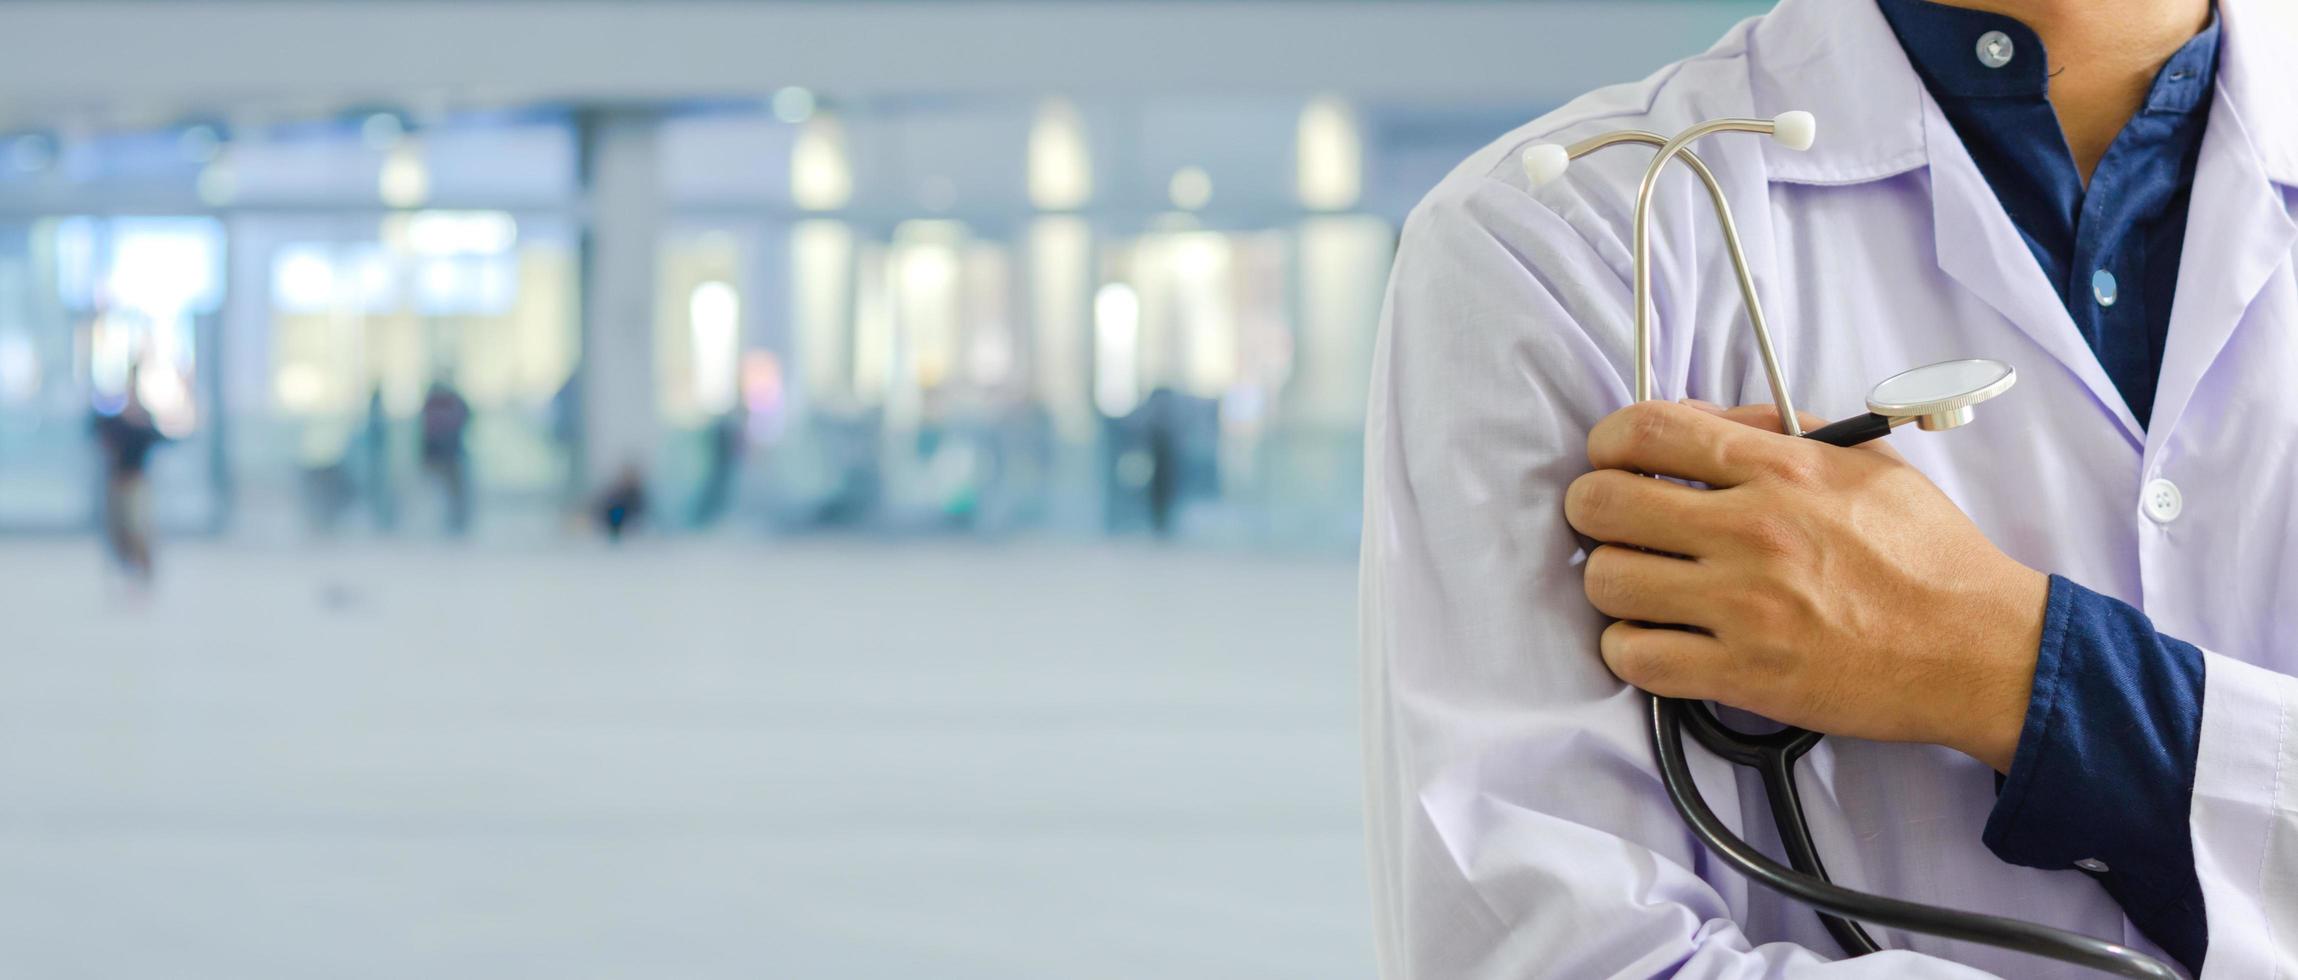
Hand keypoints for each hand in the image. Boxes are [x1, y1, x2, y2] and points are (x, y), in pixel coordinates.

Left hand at [1562, 399, 2046, 771]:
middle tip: (1616, 528)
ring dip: (1612, 585)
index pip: (1646, 431)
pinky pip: (1634, 658)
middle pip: (1602, 505)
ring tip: (1644, 588)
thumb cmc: (1925, 555)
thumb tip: (1694, 420)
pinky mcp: (1744, 675)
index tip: (1612, 461)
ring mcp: (1744, 607)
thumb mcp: (1863, 461)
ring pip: (1606, 583)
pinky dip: (1630, 650)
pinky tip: (1659, 640)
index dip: (1607, 443)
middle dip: (1593, 512)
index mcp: (1781, 471)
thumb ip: (1774, 431)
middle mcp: (1752, 532)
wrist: (1980, 649)